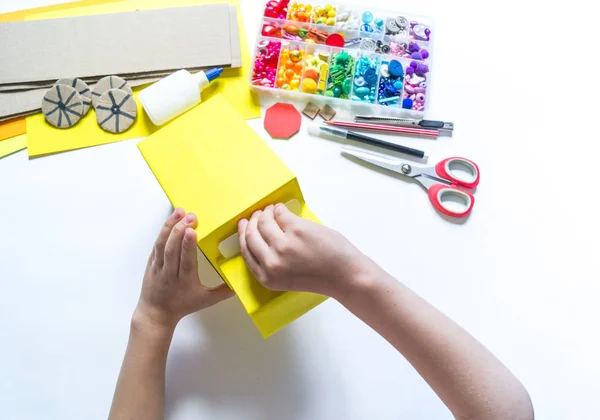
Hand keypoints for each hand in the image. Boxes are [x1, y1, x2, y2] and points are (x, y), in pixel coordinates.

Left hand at [135, 208, 233, 329]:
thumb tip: (240, 282)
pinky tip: (170, 221)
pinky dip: (163, 232)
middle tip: (190, 216)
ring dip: (170, 226)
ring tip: (179, 212)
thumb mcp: (205, 301)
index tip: (192, 231)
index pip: (185, 261)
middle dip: (180, 230)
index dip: (188, 245)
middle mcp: (170, 273)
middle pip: (172, 250)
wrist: (157, 313)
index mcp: (184, 281)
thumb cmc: (183, 305)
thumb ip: (223, 292)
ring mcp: (158, 267)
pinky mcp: (152, 263)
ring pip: (162, 245)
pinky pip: (156, 245)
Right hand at [237, 204, 372, 297]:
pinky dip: (279, 209)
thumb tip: (262, 236)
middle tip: (255, 215)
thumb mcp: (287, 278)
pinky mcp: (297, 230)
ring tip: (271, 210)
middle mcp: (271, 262)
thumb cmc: (321, 277)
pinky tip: (282, 209)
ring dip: (265, 213)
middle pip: (251, 235)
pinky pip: (281, 214)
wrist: (345, 276)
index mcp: (267, 277)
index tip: (244, 226)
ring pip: (264, 222)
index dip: (243, 236)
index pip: (246, 252)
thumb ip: (272, 262)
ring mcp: (283, 245)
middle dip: (252, 222)